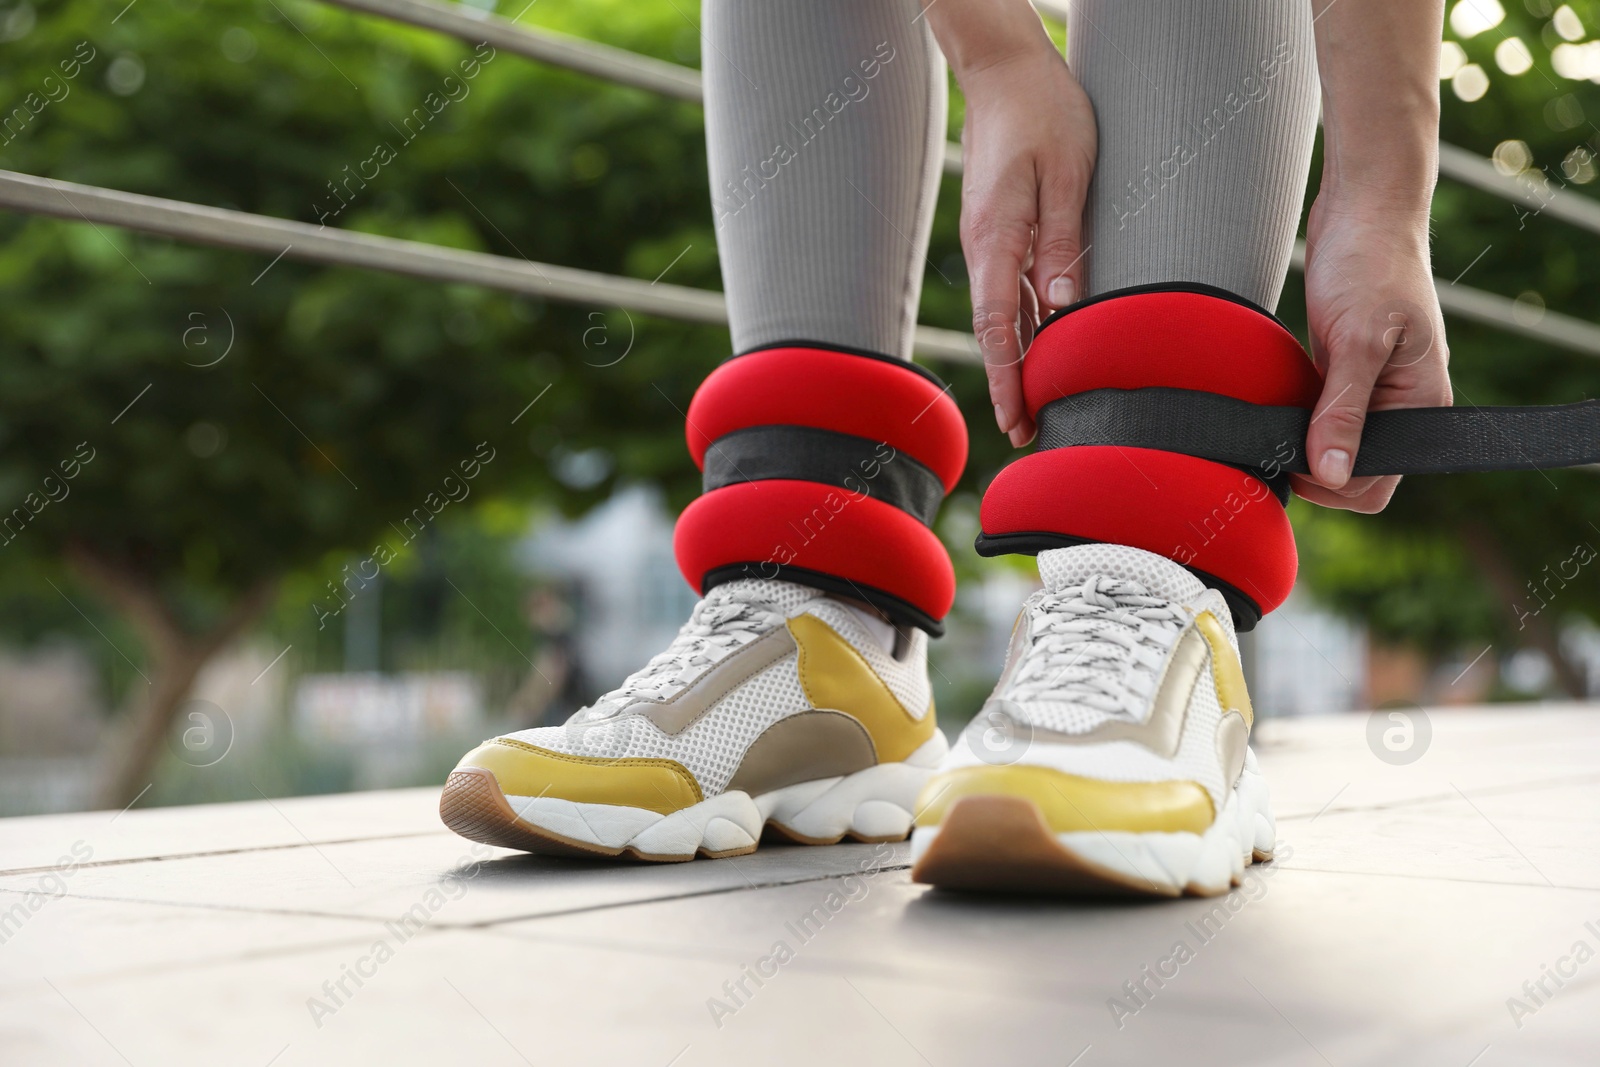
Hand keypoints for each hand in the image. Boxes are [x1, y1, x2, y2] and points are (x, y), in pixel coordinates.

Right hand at [955, 45, 1096, 447]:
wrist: (1004, 69)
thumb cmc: (1044, 112)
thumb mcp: (1068, 172)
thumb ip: (1063, 240)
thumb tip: (1066, 306)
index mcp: (997, 237)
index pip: (999, 325)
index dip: (1008, 377)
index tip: (1016, 420)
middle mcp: (985, 246)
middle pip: (996, 332)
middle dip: (1010, 384)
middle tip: (1028, 434)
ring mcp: (989, 240)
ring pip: (1003, 314)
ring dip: (1018, 360)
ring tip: (1038, 405)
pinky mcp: (999, 231)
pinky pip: (1010, 289)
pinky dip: (1024, 325)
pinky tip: (1044, 347)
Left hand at [1294, 196, 1450, 511]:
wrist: (1362, 212)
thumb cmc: (1370, 266)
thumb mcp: (1357, 341)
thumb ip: (1343, 412)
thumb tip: (1332, 475)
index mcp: (1422, 405)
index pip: (1376, 484)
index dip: (1330, 483)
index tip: (1289, 457)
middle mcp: (1401, 406)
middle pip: (1352, 473)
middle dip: (1313, 468)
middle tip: (1272, 438)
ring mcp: (1372, 391)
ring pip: (1331, 446)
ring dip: (1300, 442)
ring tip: (1272, 418)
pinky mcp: (1344, 374)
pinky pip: (1319, 416)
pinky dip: (1297, 418)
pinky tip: (1276, 401)